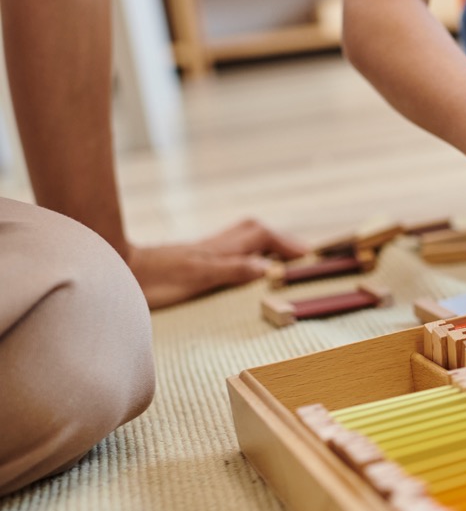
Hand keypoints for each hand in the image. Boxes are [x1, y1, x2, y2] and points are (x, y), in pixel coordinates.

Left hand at [126, 219, 307, 309]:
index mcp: (217, 250)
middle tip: (300, 252)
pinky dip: (244, 252)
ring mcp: (198, 253)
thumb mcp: (194, 278)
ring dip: (264, 242)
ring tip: (280, 256)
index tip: (308, 254)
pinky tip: (240, 265)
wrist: (111, 270)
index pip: (261, 236)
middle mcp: (211, 247)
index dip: (286, 243)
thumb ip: (231, 270)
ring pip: (239, 238)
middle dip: (280, 238)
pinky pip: (226, 250)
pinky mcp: (187, 262)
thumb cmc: (149, 279)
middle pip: (253, 231)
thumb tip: (267, 267)